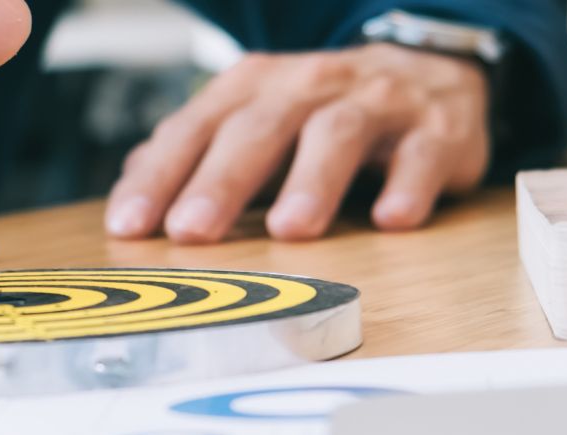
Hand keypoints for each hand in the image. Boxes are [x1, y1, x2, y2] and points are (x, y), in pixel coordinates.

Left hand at [105, 43, 489, 243]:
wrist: (429, 71)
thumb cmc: (324, 110)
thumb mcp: (255, 118)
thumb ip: (198, 152)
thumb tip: (131, 188)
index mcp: (255, 87)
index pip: (196, 127)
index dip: (161, 175)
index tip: (130, 225)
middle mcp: (309, 86)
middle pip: (259, 128)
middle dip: (222, 180)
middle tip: (191, 231)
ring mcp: (375, 103)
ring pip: (338, 133)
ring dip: (312, 182)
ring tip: (288, 230)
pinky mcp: (436, 129)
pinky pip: (422, 154)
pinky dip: (408, 185)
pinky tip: (392, 219)